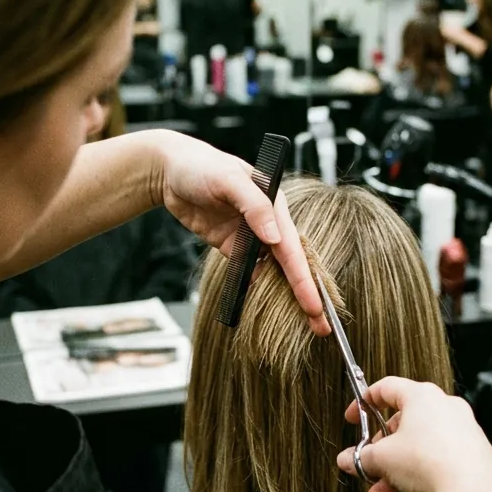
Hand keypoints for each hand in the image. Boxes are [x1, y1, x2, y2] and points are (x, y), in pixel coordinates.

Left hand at [151, 131, 327, 334]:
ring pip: (273, 272)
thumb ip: (253, 206)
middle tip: (321, 324)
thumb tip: (275, 237)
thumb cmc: (201, 166)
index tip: (314, 303)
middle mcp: (268, 223)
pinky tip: (269, 309)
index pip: (292, 246)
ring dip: (287, 297)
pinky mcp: (233, 247)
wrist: (170, 171)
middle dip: (306, 294)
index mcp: (274, 204)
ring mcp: (250, 237)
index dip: (303, 277)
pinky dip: (258, 289)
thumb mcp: (228, 180)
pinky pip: (249, 272)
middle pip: (290, 264)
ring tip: (304, 324)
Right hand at [337, 378, 491, 491]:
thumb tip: (347, 460)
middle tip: (369, 463)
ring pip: (420, 446)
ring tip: (381, 491)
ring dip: (397, 468)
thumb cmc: (430, 461)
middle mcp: (446, 408)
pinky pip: (438, 459)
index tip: (354, 416)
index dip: (365, 401)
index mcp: (423, 396)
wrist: (471, 490)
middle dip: (382, 448)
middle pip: (404, 422)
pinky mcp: (473, 454)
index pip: (387, 387)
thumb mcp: (383, 458)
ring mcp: (462, 430)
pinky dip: (420, 474)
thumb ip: (361, 457)